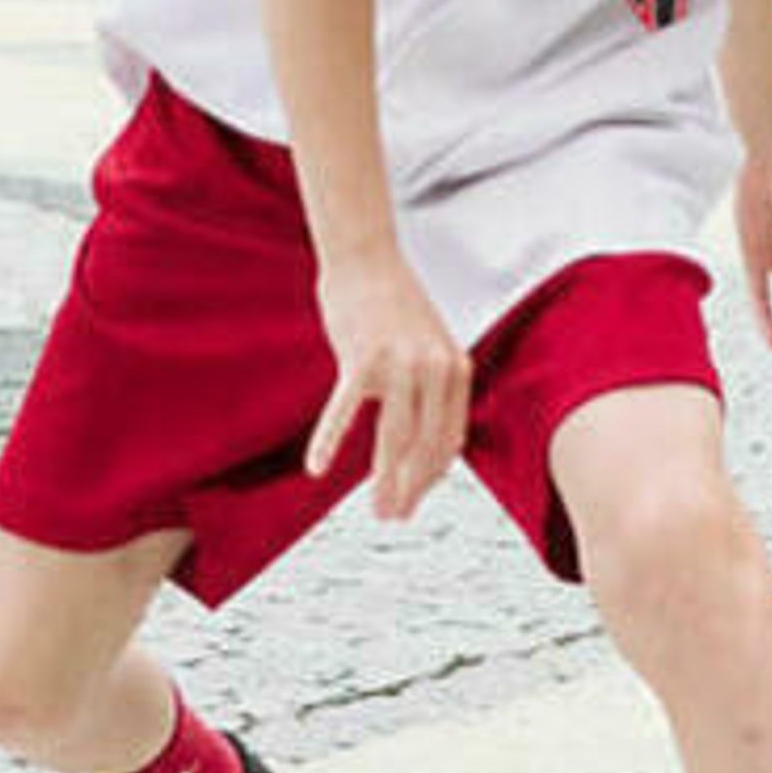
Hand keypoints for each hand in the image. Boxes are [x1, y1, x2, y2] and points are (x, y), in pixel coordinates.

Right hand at [306, 242, 470, 521]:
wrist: (365, 256)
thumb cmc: (392, 303)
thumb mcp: (430, 345)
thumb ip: (434, 389)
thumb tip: (430, 447)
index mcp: (454, 368)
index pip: (449, 439)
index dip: (432, 476)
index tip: (415, 498)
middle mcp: (433, 368)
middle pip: (425, 446)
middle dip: (411, 488)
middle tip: (394, 516)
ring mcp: (398, 362)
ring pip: (394, 438)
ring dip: (385, 481)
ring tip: (378, 507)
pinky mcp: (360, 357)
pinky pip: (344, 410)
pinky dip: (328, 439)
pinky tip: (317, 466)